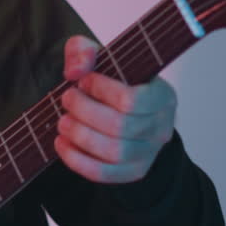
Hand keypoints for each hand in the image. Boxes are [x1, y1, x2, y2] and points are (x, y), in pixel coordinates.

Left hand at [54, 36, 176, 183]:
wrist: (123, 110)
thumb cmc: (113, 81)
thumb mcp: (99, 56)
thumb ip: (84, 51)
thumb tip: (76, 71)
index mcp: (162, 95)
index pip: (132, 100)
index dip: (99, 90)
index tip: (83, 81)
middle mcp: (162, 126)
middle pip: (119, 127)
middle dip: (83, 111)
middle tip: (67, 99)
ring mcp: (149, 152)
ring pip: (113, 152)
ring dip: (80, 136)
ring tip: (63, 122)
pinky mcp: (133, 171)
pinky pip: (105, 174)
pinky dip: (77, 160)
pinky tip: (62, 144)